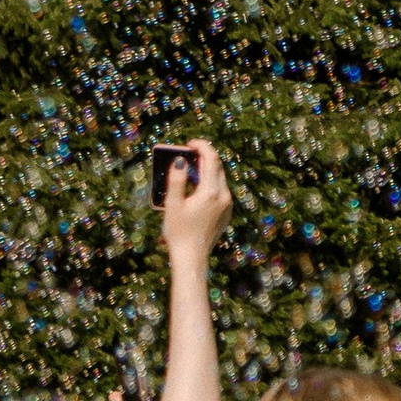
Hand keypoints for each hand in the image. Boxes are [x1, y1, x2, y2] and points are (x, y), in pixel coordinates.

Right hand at [158, 136, 232, 259]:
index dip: (202, 146)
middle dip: (204, 157)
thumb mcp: (172, 204)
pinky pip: (220, 191)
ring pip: (220, 179)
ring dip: (206, 170)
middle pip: (217, 167)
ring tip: (189, 169)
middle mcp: (224, 196)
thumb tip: (181, 160)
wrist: (192, 258)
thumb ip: (177, 179)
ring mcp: (227, 205)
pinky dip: (209, 183)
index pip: (211, 159)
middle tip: (187, 154)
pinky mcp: (226, 212)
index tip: (190, 143)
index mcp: (211, 192)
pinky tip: (195, 188)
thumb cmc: (179, 232)